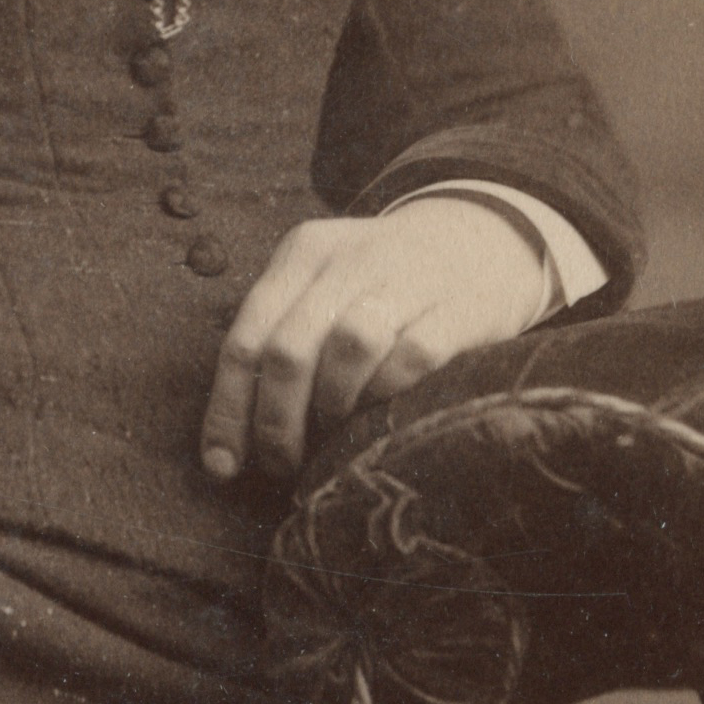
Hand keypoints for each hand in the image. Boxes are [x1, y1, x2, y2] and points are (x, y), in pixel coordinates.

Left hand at [200, 195, 550, 484]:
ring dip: (333, 401)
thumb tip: (231, 442)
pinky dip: (389, 389)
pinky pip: (413, 355)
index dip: (228, 410)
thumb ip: (280, 340)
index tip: (221, 465)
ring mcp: (407, 280)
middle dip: (275, 421)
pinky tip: (384, 404)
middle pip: (289, 350)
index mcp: (303, 254)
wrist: (482, 238)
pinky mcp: (459, 308)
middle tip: (282, 462)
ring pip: (349, 346)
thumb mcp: (324, 286)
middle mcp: (349, 260)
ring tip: (336, 425)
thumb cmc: (383, 284)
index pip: (245, 338)